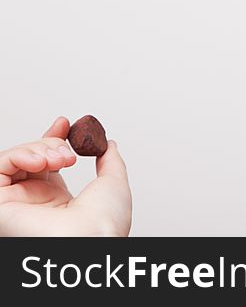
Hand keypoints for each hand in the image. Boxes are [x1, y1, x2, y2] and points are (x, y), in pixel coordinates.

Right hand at [0, 116, 131, 235]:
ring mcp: (15, 203)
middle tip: (68, 153)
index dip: (51, 140)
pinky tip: (41, 161)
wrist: (91, 240)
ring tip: (59, 159)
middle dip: (49, 143)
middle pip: (28, 158)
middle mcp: (32, 202)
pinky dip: (18, 155)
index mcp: (57, 202)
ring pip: (13, 160)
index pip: (44, 163)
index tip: (65, 124)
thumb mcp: (113, 183)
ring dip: (38, 149)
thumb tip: (107, 145)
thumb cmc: (105, 222)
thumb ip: (109, 161)